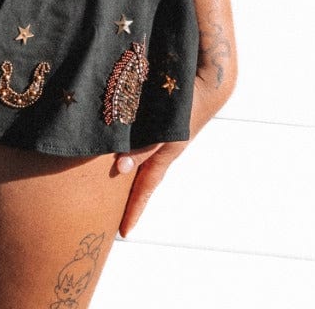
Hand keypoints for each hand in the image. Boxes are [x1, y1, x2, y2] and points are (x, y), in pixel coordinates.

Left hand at [114, 69, 229, 237]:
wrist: (207, 82)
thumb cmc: (188, 107)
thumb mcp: (165, 133)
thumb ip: (144, 149)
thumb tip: (120, 168)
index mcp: (165, 155)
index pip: (145, 188)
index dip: (134, 209)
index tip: (124, 233)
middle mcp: (163, 147)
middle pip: (141, 174)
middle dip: (127, 193)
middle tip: (110, 211)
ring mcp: (163, 134)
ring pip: (139, 155)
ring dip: (125, 165)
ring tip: (107, 177)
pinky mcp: (160, 120)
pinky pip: (140, 136)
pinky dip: (128, 142)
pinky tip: (115, 140)